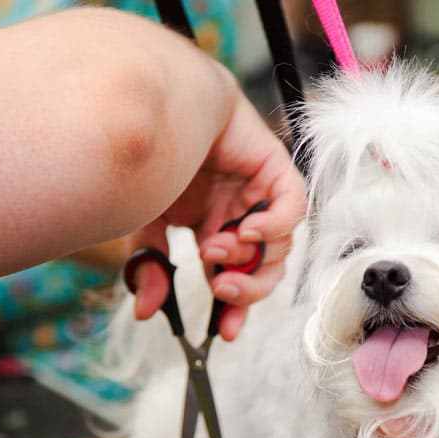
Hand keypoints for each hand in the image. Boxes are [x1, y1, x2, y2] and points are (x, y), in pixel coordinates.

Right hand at [131, 68, 305, 339]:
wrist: (167, 104)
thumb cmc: (159, 159)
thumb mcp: (149, 223)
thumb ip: (151, 265)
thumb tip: (146, 311)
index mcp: (220, 234)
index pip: (237, 282)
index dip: (234, 310)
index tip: (223, 332)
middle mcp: (246, 220)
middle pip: (264, 273)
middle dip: (246, 290)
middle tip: (222, 290)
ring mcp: (264, 198)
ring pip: (278, 248)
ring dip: (246, 257)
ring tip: (216, 247)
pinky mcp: (278, 173)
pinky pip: (292, 210)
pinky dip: (274, 227)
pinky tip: (247, 230)